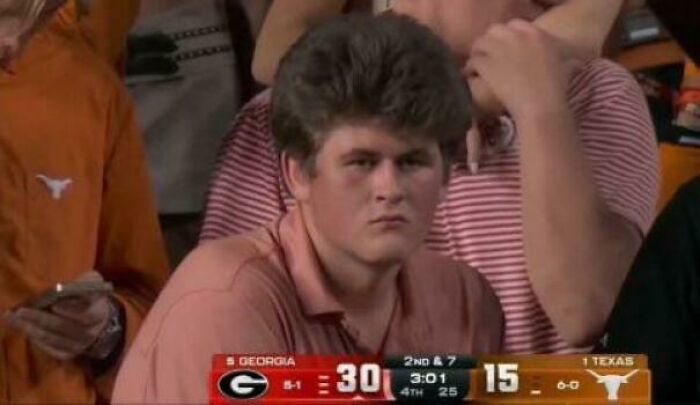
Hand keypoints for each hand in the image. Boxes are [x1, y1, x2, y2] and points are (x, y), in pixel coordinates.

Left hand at [4, 271, 114, 361]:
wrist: (101, 321)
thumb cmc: (92, 297)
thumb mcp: (93, 283)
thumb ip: (83, 282)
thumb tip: (62, 288)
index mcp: (98, 313)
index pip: (87, 315)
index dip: (71, 310)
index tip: (55, 305)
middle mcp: (89, 333)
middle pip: (64, 328)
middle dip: (41, 319)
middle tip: (21, 312)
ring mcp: (79, 346)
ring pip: (54, 339)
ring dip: (32, 330)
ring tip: (14, 319)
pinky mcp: (69, 354)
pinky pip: (50, 349)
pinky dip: (37, 339)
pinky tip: (25, 329)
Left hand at [466, 19, 581, 120]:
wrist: (541, 106)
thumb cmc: (556, 91)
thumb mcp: (565, 66)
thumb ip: (563, 57)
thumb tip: (573, 61)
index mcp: (537, 34)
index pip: (515, 24)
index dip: (507, 37)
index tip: (505, 48)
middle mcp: (517, 36)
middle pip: (494, 31)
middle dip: (490, 43)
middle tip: (489, 57)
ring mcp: (500, 49)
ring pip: (480, 43)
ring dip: (477, 54)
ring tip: (477, 67)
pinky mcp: (487, 63)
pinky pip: (473, 61)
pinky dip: (471, 69)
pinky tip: (472, 77)